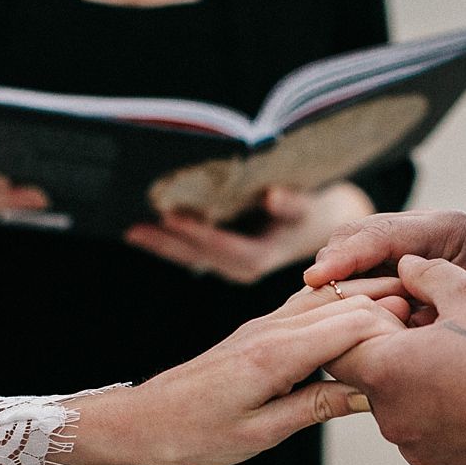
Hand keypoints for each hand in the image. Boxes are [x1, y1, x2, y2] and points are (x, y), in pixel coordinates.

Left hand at [69, 277, 411, 464]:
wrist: (145, 418)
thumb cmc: (196, 434)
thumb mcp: (261, 434)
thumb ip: (316, 407)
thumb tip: (368, 393)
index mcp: (275, 355)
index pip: (352, 322)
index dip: (393, 329)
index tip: (422, 345)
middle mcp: (272, 329)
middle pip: (347, 300)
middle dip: (392, 306)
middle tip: (433, 322)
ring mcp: (265, 324)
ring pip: (330, 295)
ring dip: (369, 297)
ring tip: (410, 309)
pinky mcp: (260, 329)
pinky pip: (309, 304)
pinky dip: (342, 304)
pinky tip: (364, 313)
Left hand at [124, 182, 374, 283]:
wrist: (334, 235)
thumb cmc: (317, 215)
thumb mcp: (311, 207)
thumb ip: (292, 204)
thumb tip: (271, 195)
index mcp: (264, 259)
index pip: (226, 250)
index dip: (199, 235)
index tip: (170, 218)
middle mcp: (245, 269)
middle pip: (201, 257)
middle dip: (169, 242)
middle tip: (135, 226)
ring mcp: (234, 268)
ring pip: (192, 259)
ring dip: (163, 246)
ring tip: (132, 230)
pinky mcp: (227, 262)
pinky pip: (194, 255)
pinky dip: (171, 244)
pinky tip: (145, 232)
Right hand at [304, 209, 465, 297]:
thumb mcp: (465, 320)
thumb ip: (426, 305)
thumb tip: (375, 311)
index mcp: (451, 230)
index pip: (384, 234)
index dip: (346, 257)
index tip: (317, 279)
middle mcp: (429, 223)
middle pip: (360, 232)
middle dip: (333, 262)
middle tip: (309, 294)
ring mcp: (410, 234)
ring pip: (351, 244)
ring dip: (335, 274)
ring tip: (318, 302)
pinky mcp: (396, 251)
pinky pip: (356, 260)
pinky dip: (342, 281)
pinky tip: (330, 306)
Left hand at [326, 255, 465, 464]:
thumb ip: (428, 275)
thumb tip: (407, 265)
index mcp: (385, 370)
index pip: (340, 346)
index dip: (365, 324)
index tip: (400, 310)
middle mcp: (391, 416)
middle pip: (370, 378)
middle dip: (393, 353)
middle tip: (433, 332)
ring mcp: (417, 448)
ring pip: (400, 407)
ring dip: (419, 384)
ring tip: (463, 363)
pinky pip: (428, 434)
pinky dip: (442, 414)